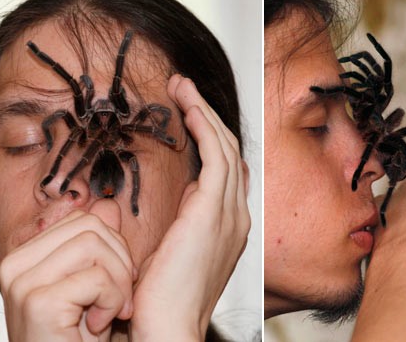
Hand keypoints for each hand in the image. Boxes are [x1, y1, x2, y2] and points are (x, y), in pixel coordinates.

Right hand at [0, 200, 135, 341]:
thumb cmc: (80, 338)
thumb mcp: (93, 286)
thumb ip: (98, 245)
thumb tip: (110, 204)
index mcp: (27, 256)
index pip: (84, 219)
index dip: (113, 246)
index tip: (116, 282)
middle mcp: (16, 264)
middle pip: (92, 226)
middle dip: (120, 262)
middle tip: (119, 300)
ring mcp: (22, 282)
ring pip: (95, 244)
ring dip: (118, 283)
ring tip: (111, 313)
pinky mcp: (37, 301)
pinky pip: (97, 278)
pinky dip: (113, 302)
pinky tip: (99, 326)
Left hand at [130, 74, 250, 340]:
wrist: (171, 327)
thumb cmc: (167, 296)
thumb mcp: (181, 248)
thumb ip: (190, 218)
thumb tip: (187, 194)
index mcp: (230, 224)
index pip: (228, 168)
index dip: (211, 135)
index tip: (189, 113)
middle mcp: (237, 214)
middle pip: (230, 150)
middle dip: (208, 114)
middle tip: (184, 88)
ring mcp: (230, 212)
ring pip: (225, 147)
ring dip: (204, 112)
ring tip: (182, 87)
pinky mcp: (213, 210)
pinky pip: (215, 156)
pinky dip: (204, 127)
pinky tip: (189, 108)